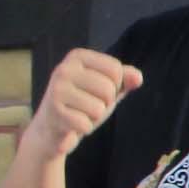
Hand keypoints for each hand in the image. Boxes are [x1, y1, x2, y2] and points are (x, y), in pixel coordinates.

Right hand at [20, 47, 143, 162]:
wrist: (50, 130)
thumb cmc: (81, 104)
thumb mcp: (105, 88)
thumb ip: (124, 80)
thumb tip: (138, 78)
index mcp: (77, 57)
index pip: (115, 69)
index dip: (114, 86)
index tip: (97, 91)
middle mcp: (64, 69)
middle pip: (108, 88)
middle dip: (104, 103)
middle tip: (87, 106)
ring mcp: (57, 90)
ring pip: (99, 108)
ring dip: (94, 118)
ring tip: (78, 114)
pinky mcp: (54, 112)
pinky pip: (86, 124)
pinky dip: (84, 129)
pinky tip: (71, 126)